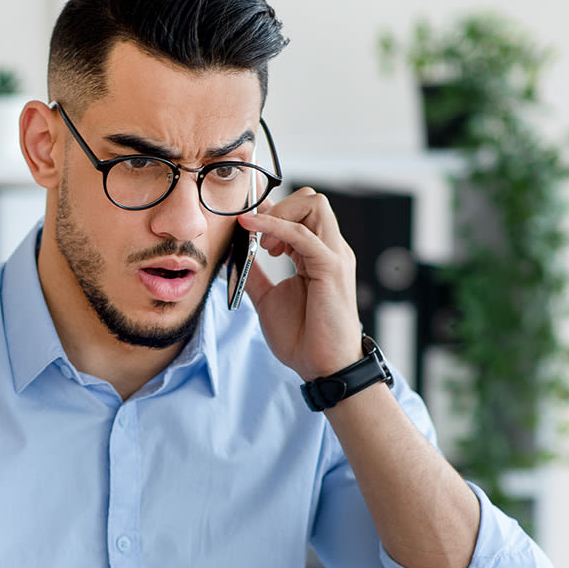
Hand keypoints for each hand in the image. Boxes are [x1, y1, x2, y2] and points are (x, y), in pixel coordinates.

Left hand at [238, 187, 365, 379]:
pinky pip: (303, 234)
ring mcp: (333, 256)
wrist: (322, 367)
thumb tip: (235, 256)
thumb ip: (255, 275)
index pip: (302, 212)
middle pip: (312, 199)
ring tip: (262, 246)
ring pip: (314, 205)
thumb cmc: (303, 337)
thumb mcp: (268, 298)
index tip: (248, 227)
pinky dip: (275, 227)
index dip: (273, 212)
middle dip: (278, 208)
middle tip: (257, 240)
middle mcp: (329, 250)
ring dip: (279, 215)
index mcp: (317, 254)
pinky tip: (253, 234)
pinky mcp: (331, 268)